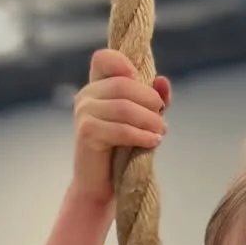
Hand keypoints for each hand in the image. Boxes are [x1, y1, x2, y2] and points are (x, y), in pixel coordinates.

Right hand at [72, 48, 169, 201]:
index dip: (123, 63)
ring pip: (124, 107)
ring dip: (149, 120)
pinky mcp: (86, 133)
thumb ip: (153, 99)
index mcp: (97, 86)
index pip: (103, 58)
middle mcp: (86, 95)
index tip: (141, 81)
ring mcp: (83, 113)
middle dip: (149, 101)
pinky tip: (154, 142)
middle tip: (162, 120)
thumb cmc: (121, 150)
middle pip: (123, 85)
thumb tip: (162, 80)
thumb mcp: (142, 119)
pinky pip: (120, 129)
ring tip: (161, 132)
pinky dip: (141, 135)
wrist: (101, 186)